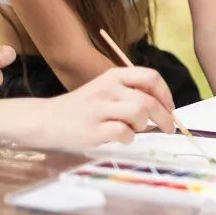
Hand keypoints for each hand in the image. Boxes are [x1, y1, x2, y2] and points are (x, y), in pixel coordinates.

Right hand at [16, 67, 175, 148]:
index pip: (151, 78)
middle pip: (149, 100)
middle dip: (165, 117)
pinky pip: (124, 133)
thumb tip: (165, 110)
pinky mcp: (93, 129)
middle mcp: (107, 88)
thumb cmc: (83, 108)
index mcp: (113, 76)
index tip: (170, 109)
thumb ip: (132, 94)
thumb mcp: (106, 90)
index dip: (166, 94)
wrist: (45, 120)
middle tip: (169, 128)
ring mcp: (99, 108)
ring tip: (133, 130)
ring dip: (144, 126)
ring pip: (139, 115)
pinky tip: (120, 138)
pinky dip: (129, 138)